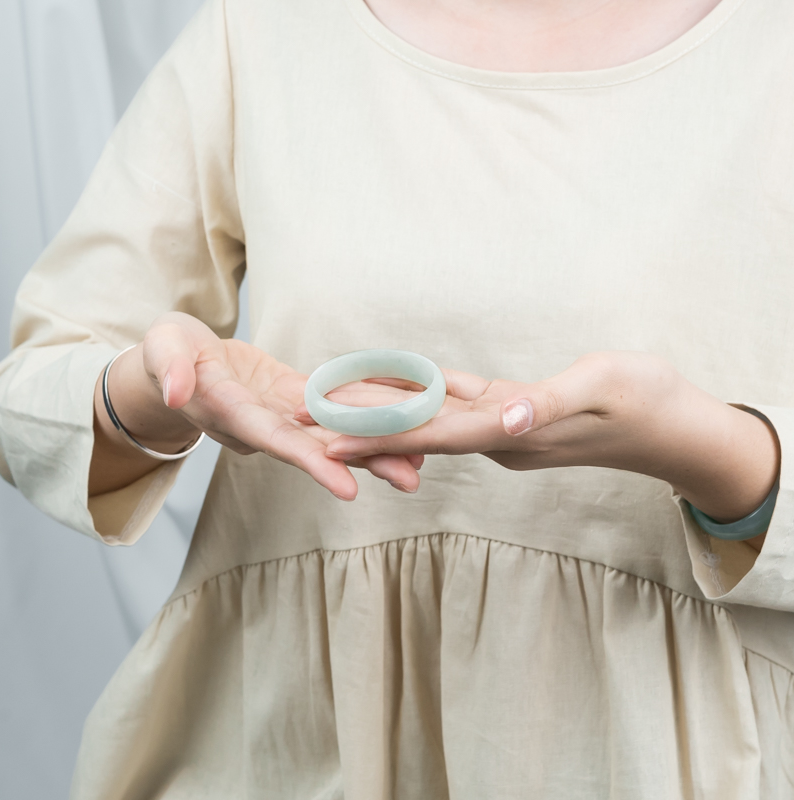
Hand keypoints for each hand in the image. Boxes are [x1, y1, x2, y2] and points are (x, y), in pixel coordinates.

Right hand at [92, 312, 422, 498]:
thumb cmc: (166, 354)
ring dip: (375, 447)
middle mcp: (265, 425)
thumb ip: (170, 369)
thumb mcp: (160, 350)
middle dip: (363, 463)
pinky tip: (401, 419)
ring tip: (420, 462)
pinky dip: (365, 414)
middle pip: (317, 449)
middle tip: (411, 479)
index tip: (348, 486)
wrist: (180, 362)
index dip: (311, 462)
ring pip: (333, 434)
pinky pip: (335, 407)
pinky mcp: (296, 398)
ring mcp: (284, 415)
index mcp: (233, 415)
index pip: (276, 442)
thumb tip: (180, 392)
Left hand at [312, 351, 779, 530]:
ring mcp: (505, 429)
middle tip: (300, 429)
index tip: (325, 446)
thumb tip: (509, 419)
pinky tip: (398, 388)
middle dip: (358, 433)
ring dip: (382, 416)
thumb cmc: (647, 401)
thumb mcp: (607, 387)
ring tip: (330, 411)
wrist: (673, 426)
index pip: (430, 436)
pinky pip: (457, 404)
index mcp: (512, 431)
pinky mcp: (515, 415)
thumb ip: (553, 402)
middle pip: (416, 434)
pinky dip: (423, 396)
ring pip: (431, 418)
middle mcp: (499, 437)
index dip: (376, 439)